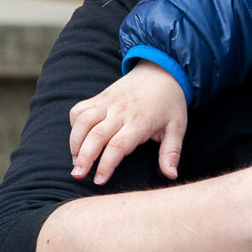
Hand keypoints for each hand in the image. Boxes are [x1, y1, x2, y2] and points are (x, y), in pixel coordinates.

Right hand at [68, 62, 187, 183]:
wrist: (162, 71)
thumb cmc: (170, 103)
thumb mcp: (177, 128)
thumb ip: (172, 152)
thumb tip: (171, 176)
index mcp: (140, 122)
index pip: (119, 145)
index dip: (107, 164)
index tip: (99, 181)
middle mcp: (121, 111)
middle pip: (96, 136)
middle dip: (84, 158)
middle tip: (78, 175)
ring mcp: (108, 102)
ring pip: (83, 121)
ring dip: (75, 142)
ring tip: (75, 161)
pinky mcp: (100, 97)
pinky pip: (80, 109)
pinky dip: (74, 124)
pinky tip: (78, 139)